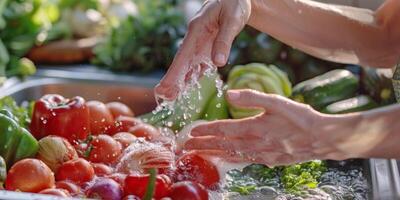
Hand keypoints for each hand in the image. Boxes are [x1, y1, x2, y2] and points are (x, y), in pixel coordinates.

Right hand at [155, 0, 251, 99]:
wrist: (235, 0)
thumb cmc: (233, 5)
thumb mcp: (232, 20)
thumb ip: (224, 41)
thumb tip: (218, 63)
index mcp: (196, 30)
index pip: (183, 55)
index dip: (174, 73)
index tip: (165, 86)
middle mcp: (195, 40)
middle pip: (181, 63)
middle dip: (172, 80)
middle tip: (162, 97)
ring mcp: (199, 45)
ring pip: (187, 66)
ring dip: (179, 82)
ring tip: (170, 98)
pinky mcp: (206, 49)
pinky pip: (198, 66)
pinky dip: (191, 78)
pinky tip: (185, 89)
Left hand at [182, 89, 361, 165]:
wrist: (322, 139)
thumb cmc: (301, 118)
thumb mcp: (277, 102)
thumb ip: (251, 97)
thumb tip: (229, 93)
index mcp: (253, 128)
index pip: (222, 130)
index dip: (205, 131)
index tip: (190, 132)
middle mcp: (253, 144)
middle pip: (221, 146)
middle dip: (202, 146)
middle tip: (185, 148)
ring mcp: (260, 155)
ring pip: (230, 155)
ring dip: (212, 155)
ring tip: (199, 155)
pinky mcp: (268, 161)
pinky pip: (243, 161)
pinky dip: (230, 159)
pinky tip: (225, 159)